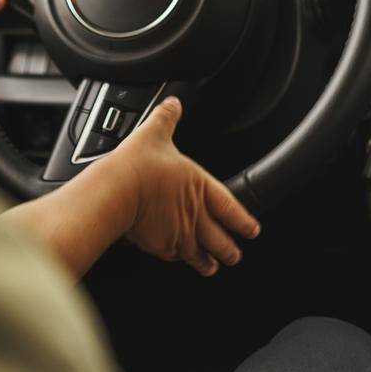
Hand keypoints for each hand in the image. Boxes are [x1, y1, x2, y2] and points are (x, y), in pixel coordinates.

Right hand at [101, 96, 259, 275]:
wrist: (118, 191)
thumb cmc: (138, 164)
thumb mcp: (156, 132)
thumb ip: (167, 117)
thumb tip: (174, 103)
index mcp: (199, 187)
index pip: (229, 208)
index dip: (243, 220)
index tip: (252, 230)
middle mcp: (193, 214)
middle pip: (219, 238)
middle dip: (229, 249)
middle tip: (236, 255)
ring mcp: (177, 233)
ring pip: (198, 253)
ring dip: (207, 261)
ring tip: (212, 268)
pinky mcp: (159, 245)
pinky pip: (174, 255)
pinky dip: (178, 258)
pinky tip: (177, 258)